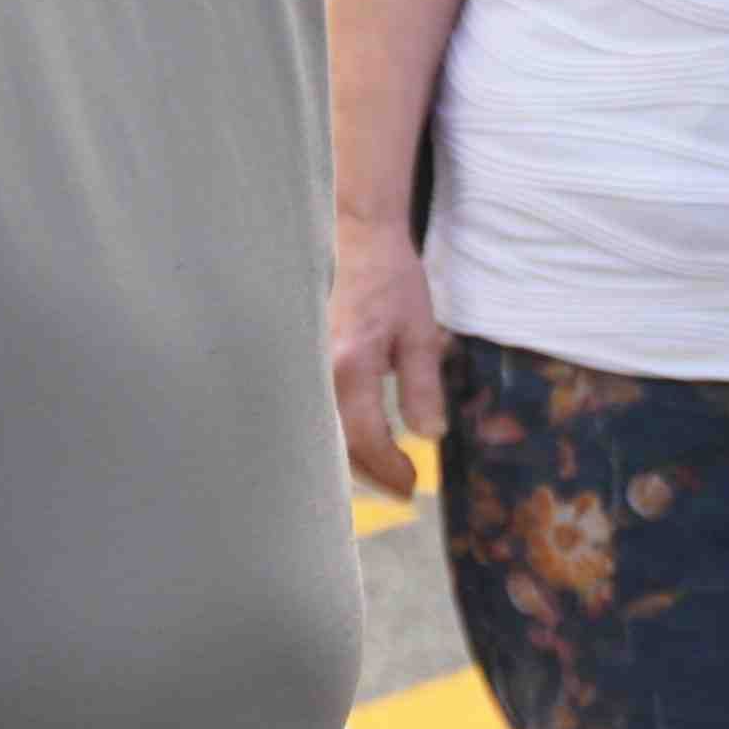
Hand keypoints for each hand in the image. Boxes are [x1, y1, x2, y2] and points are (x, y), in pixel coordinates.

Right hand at [328, 213, 447, 501]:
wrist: (353, 239)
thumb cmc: (390, 282)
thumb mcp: (420, 333)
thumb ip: (422, 387)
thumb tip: (429, 435)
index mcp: (349, 365)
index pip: (364, 438)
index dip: (388, 468)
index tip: (412, 486)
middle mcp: (316, 373)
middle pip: (334, 445)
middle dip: (368, 473)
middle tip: (400, 489)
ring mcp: (301, 369)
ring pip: (320, 432)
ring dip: (350, 458)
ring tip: (384, 471)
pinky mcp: (299, 365)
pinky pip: (313, 411)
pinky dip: (334, 434)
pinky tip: (357, 442)